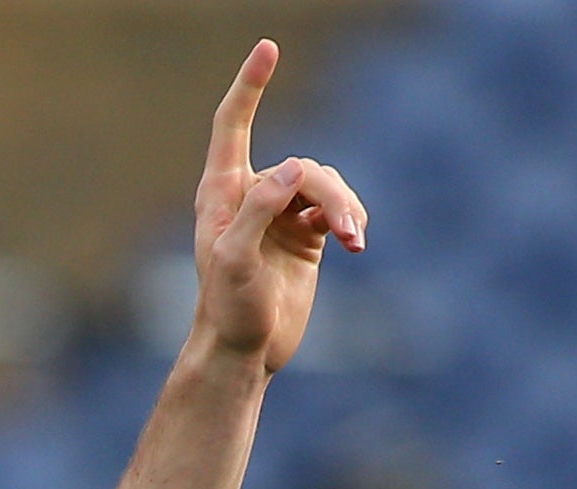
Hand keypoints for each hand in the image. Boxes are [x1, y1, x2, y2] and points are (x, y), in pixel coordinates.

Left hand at [190, 39, 365, 372]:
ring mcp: (279, 214)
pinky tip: (356, 242)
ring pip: (326, 185)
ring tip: (356, 241)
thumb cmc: (227, 310)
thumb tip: (294, 169)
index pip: (231, 127)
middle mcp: (248, 197)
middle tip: (348, 232)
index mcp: (220, 195)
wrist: (243, 351)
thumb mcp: (235, 263)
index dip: (249, 87)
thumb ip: (257, 212)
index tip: (267, 48)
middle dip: (330, 193)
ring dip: (346, 208)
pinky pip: (337, 205)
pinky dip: (351, 218)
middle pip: (303, 167)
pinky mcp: (305, 233)